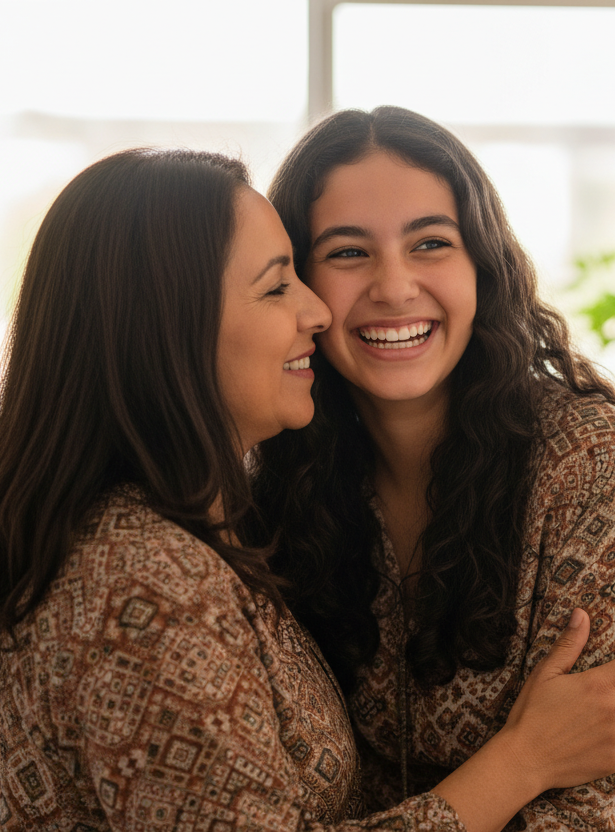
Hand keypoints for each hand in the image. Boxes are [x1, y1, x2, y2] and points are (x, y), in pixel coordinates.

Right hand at [502, 607, 614, 791]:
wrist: (525, 760)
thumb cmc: (532, 713)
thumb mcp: (546, 673)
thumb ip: (569, 644)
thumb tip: (581, 614)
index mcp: (598, 685)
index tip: (612, 671)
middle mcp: (614, 709)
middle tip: (607, 689)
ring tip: (607, 706)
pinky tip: (610, 729)